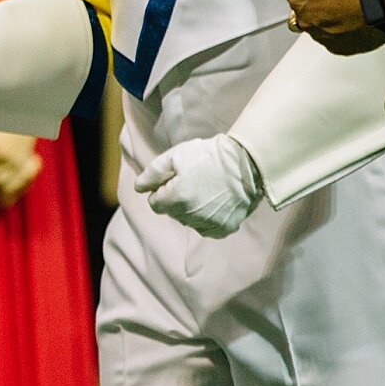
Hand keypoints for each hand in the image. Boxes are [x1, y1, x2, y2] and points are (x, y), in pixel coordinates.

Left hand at [135, 134, 262, 237]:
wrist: (246, 162)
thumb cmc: (208, 156)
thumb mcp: (174, 156)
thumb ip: (152, 174)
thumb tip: (138, 188)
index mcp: (177, 198)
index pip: (155, 203)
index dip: (162, 190)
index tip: (175, 180)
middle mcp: (192, 216)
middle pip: (172, 213)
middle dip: (176, 199)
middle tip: (192, 182)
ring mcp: (210, 224)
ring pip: (188, 221)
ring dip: (191, 210)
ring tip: (205, 191)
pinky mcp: (226, 228)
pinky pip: (207, 229)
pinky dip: (207, 220)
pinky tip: (214, 204)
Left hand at [283, 0, 383, 54]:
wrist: (383, 3)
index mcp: (298, 0)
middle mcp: (306, 21)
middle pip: (304, 7)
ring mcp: (323, 36)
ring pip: (318, 24)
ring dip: (327, 15)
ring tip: (346, 3)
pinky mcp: (340, 47)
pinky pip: (334, 40)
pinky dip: (340, 31)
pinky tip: (353, 18)